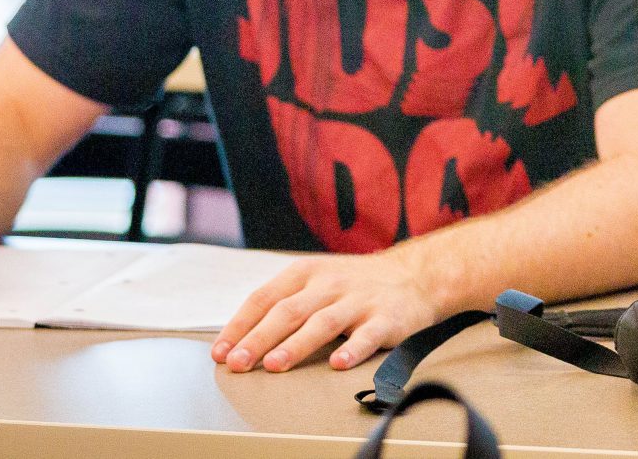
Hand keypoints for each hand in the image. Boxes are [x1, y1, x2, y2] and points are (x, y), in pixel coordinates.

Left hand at [213, 245, 444, 373]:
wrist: (416, 275)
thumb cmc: (354, 285)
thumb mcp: (317, 280)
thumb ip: (284, 303)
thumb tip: (238, 339)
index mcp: (307, 272)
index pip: (265, 298)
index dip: (240, 325)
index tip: (221, 352)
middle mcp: (330, 284)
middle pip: (289, 310)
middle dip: (259, 338)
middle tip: (239, 363)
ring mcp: (359, 300)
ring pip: (323, 322)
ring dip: (297, 344)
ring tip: (275, 364)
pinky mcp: (387, 318)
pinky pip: (368, 335)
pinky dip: (353, 349)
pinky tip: (338, 363)